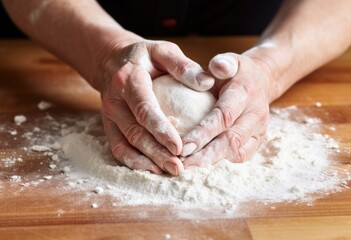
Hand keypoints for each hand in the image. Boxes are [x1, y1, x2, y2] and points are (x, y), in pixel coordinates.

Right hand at [96, 39, 214, 174]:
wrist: (112, 61)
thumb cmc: (145, 57)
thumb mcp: (163, 51)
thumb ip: (183, 65)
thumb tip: (207, 83)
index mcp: (128, 79)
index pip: (144, 108)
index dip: (160, 129)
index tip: (179, 147)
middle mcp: (114, 100)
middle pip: (135, 132)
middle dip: (157, 153)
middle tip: (178, 168)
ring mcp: (109, 116)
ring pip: (126, 144)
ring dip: (147, 162)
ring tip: (170, 172)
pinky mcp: (109, 126)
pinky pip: (118, 148)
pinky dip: (134, 162)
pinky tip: (153, 170)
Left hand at [181, 53, 269, 166]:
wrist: (262, 80)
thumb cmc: (237, 72)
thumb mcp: (232, 60)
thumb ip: (224, 63)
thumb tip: (217, 67)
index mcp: (245, 92)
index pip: (224, 116)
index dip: (204, 133)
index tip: (183, 147)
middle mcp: (256, 114)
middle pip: (231, 140)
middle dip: (205, 155)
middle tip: (182, 165)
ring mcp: (260, 129)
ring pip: (236, 151)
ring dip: (211, 162)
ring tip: (187, 167)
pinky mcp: (258, 139)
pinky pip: (242, 155)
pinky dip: (222, 161)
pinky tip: (202, 163)